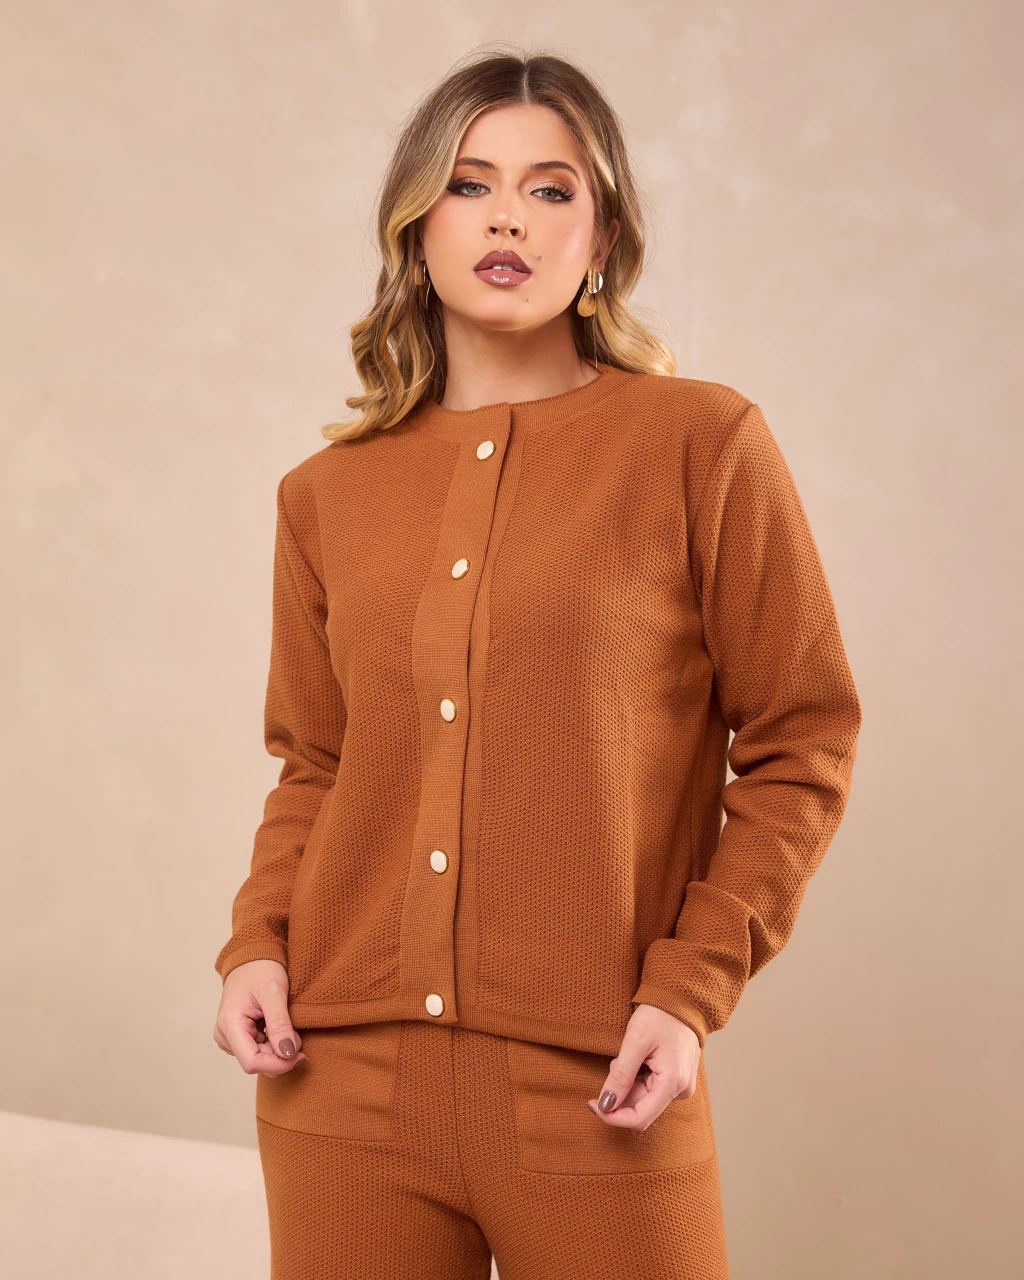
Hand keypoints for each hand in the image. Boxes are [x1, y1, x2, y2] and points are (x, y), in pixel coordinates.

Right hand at [213, 959, 307, 1075]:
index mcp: (229, 1024)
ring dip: (277, 1049)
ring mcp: (229, 1036)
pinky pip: (257, 1049)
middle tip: (299, 1035)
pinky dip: (273, 1043)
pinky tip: (280, 1028)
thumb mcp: (274, 993)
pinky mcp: (237, 1035)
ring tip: (289, 1027)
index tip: (300, 1056)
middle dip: (280, 1055)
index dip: (277, 1064)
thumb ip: (279, 1024)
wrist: (252, 956)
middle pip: (256, 1062)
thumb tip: (287, 1054)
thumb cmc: (261, 968)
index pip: (251, 1061)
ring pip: (258, 1057)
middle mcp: (225, 1035)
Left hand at [586, 1003, 699, 1131]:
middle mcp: (681, 1090)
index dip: (613, 1117)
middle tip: (616, 1061)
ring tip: (631, 1055)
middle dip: (621, 1091)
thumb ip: (620, 1076)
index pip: (640, 1118)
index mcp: (673, 1083)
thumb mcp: (635, 1042)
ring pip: (645, 1099)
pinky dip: (638, 1078)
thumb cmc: (659, 1016)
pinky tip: (640, 1058)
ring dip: (629, 1083)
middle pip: (641, 1108)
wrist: (680, 999)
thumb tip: (605, 1105)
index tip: (593, 1104)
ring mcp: (681, 1085)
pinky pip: (652, 1089)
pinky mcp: (678, 1079)